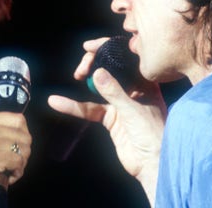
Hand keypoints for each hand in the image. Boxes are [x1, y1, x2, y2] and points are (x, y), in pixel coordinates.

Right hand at [0, 97, 30, 206]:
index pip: (19, 120)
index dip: (23, 135)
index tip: (18, 147)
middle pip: (24, 136)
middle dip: (24, 152)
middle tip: (15, 162)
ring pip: (23, 150)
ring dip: (21, 164)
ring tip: (11, 169)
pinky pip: (17, 162)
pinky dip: (17, 172)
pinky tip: (8, 176)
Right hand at [48, 37, 166, 177]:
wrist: (153, 164)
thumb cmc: (153, 135)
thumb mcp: (134, 110)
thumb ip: (114, 92)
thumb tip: (96, 72)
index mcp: (145, 83)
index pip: (125, 59)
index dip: (108, 49)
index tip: (90, 46)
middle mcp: (133, 90)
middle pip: (110, 70)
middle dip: (94, 63)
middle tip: (82, 66)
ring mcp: (121, 104)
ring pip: (98, 87)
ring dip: (85, 81)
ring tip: (75, 75)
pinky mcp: (110, 119)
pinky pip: (89, 109)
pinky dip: (74, 106)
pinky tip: (58, 102)